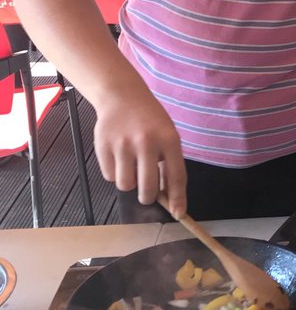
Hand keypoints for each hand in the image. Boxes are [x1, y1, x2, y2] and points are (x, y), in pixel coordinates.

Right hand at [93, 85, 186, 214]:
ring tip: (132, 168)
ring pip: (125, 185)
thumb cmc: (150, 120)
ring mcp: (123, 144)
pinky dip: (115, 173)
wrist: (122, 96)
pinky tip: (119, 157)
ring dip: (129, 183)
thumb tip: (168, 197)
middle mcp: (146, 142)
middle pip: (147, 188)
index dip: (177, 198)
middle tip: (147, 193)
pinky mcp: (103, 146)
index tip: (178, 214)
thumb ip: (169, 163)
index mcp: (169, 139)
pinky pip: (109, 176)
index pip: (177, 176)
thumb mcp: (168, 135)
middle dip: (148, 197)